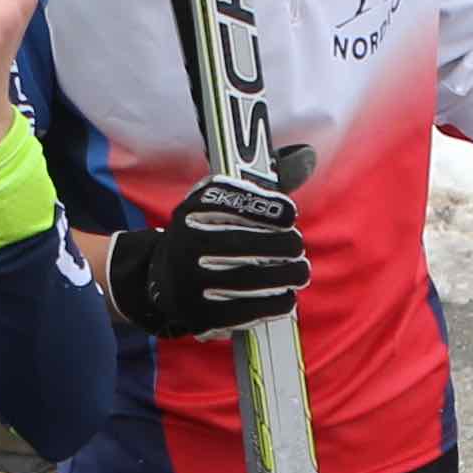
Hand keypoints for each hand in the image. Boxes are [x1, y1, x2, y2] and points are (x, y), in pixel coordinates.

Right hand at [103, 167, 310, 335]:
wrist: (165, 279)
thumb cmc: (205, 234)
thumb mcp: (220, 203)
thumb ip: (259, 185)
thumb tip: (307, 157)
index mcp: (190, 214)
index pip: (230, 204)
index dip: (265, 209)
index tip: (289, 214)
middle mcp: (185, 246)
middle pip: (244, 244)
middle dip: (282, 245)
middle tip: (297, 246)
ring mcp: (190, 283)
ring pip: (249, 279)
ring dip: (285, 276)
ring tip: (300, 272)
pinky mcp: (201, 315)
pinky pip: (245, 311)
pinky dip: (274, 304)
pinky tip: (287, 297)